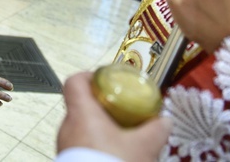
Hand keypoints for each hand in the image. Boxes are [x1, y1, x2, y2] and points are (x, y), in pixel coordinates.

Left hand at [57, 72, 171, 158]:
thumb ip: (156, 130)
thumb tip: (165, 120)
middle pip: (81, 106)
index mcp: (81, 113)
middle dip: (103, 108)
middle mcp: (67, 127)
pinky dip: (96, 147)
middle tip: (123, 113)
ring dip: (100, 130)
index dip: (90, 76)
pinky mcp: (68, 161)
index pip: (74, 81)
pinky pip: (81, 147)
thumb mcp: (143, 147)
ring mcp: (64, 147)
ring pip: (81, 128)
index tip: (108, 81)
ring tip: (123, 139)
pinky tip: (114, 156)